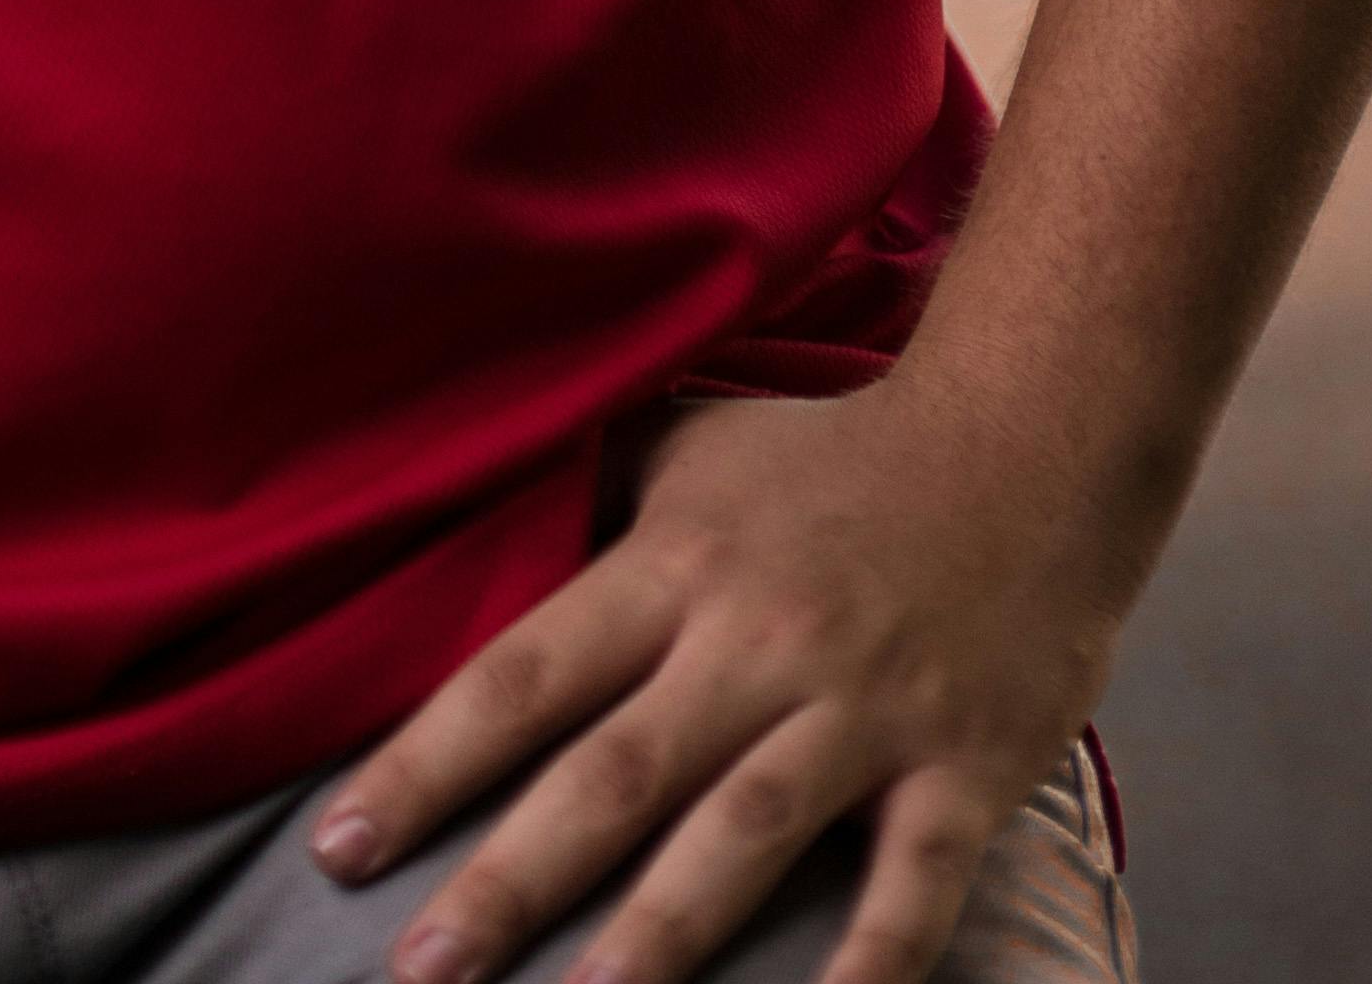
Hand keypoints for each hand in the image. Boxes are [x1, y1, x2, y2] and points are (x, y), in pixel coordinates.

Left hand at [303, 374, 1133, 983]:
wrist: (1032, 441)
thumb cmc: (839, 456)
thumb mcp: (695, 449)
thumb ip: (599, 509)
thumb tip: (482, 546)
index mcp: (676, 565)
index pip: (525, 674)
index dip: (428, 762)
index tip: (339, 845)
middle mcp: (756, 643)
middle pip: (611, 776)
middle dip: (506, 882)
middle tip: (416, 970)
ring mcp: (864, 712)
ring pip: (738, 840)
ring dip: (651, 942)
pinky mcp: (965, 772)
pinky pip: (907, 892)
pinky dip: (864, 973)